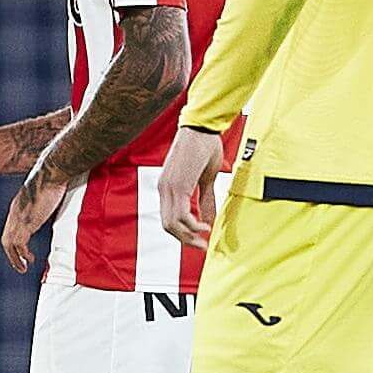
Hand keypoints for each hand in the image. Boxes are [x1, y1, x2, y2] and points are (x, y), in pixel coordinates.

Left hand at [0, 164, 68, 271]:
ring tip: (23, 268)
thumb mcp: (45, 193)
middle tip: (20, 264)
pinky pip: (19, 244)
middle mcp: (14, 213)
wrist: (51, 172)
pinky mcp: (27, 222)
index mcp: (17, 207)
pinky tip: (30, 260)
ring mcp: (19, 218)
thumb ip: (45, 201)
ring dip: (14, 258)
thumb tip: (54, 201)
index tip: (22, 250)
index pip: (10, 228)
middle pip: (6, 238)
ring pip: (9, 244)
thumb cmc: (52, 178)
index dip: (14, 241)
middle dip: (11, 254)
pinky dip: (22, 254)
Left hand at [155, 126, 226, 245]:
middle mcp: (163, 189)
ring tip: (205, 238)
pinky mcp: (178, 185)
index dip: (183, 234)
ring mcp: (168, 187)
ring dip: (189, 236)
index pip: (168, 219)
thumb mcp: (206, 179)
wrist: (202, 126)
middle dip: (186, 240)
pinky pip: (181, 215)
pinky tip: (205, 226)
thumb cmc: (205, 146)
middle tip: (203, 246)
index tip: (200, 240)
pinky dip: (193, 226)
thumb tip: (208, 220)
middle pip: (168, 226)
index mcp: (167, 187)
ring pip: (172, 224)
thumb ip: (205, 199)